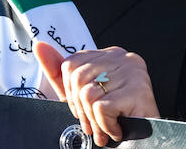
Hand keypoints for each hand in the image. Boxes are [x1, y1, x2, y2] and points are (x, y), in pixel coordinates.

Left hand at [35, 41, 158, 146]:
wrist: (146, 141)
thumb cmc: (114, 116)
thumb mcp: (80, 93)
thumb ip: (58, 71)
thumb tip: (39, 46)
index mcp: (109, 55)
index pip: (72, 64)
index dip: (71, 92)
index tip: (82, 109)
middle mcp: (123, 58)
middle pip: (78, 78)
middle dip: (80, 108)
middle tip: (92, 125)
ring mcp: (133, 72)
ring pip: (88, 94)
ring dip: (94, 119)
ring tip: (105, 128)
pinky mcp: (139, 91)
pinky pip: (102, 107)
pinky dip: (105, 125)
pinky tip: (117, 129)